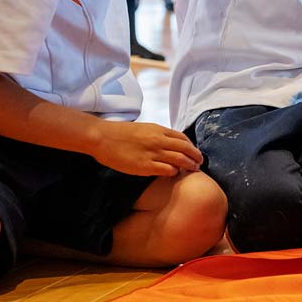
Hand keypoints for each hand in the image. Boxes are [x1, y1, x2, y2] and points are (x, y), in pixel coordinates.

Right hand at [88, 121, 202, 176]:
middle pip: (186, 149)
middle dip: (196, 157)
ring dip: (189, 165)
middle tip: (199, 163)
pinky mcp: (145, 166)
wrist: (102, 137)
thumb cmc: (120, 133)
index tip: (194, 152)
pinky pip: (167, 170)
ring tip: (193, 170)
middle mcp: (158, 140)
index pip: (183, 138)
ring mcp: (152, 153)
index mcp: (158, 129)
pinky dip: (174, 172)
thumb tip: (168, 143)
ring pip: (180, 160)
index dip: (191, 146)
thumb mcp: (143, 129)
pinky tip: (174, 173)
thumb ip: (157, 135)